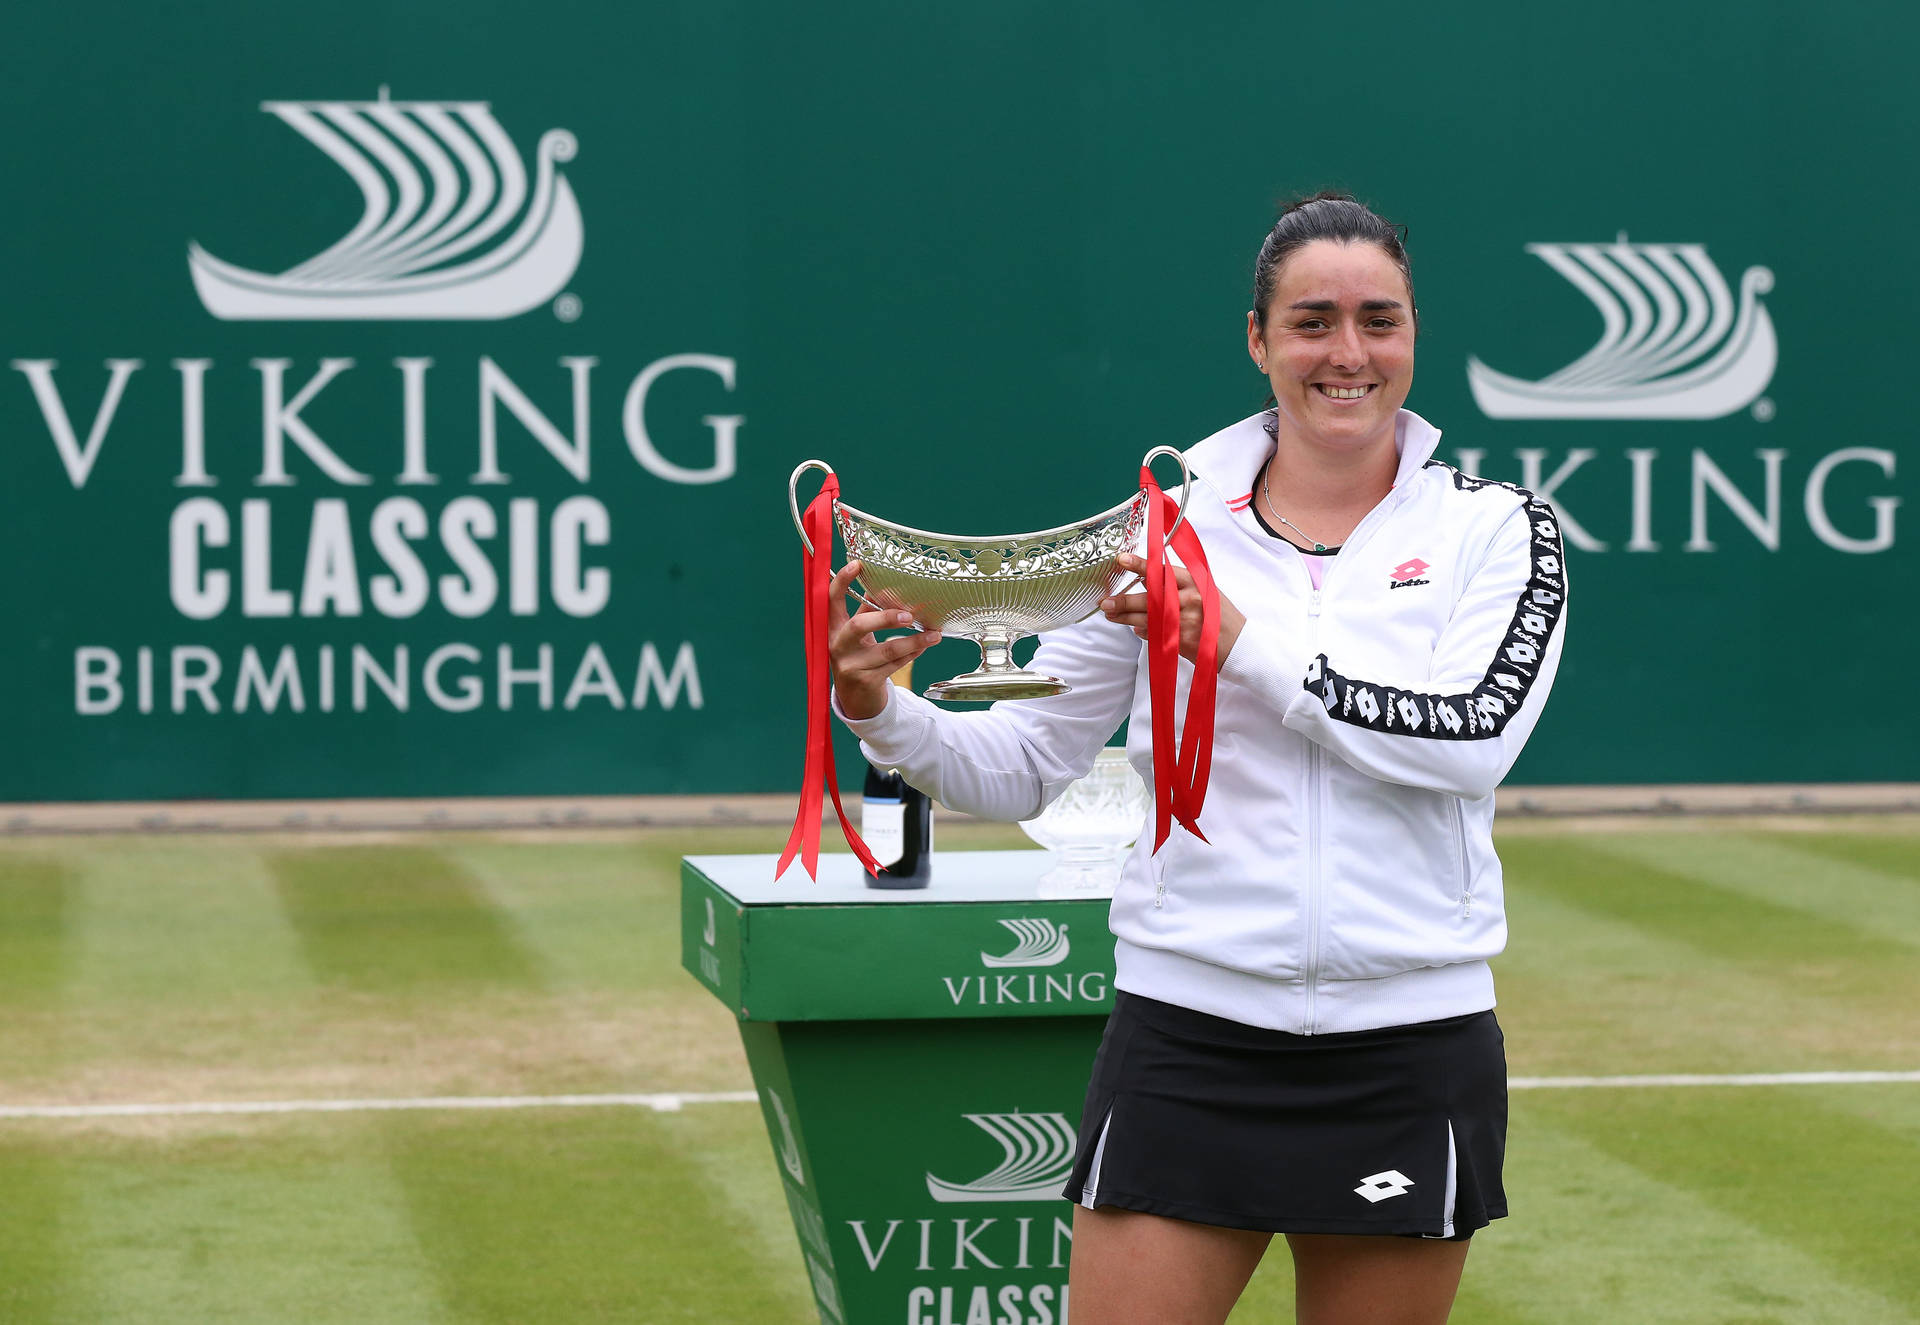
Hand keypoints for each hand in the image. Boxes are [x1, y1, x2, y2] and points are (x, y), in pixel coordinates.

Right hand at [829, 561, 943, 718]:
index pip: (832, 599)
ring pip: (886, 650)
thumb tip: (891, 585)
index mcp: (833, 627)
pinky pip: (895, 664)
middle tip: (908, 615)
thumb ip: (870, 610)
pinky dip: (912, 654)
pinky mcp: (866, 681)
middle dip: (886, 617)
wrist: (855, 698)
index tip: (858, 564)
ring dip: (913, 640)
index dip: (842, 581)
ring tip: (933, 634)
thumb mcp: (858, 633)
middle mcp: (838, 645)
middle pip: (859, 625)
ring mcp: (850, 665)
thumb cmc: (859, 655)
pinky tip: (924, 646)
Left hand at [1100, 553, 1244, 669]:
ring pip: (1146, 618)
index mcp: (1193, 581)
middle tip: (1105, 602)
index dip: (1140, 565)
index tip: (1122, 559)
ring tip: (1110, 614)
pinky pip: (1153, 635)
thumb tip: (1148, 579)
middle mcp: (1187, 599)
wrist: (1239, 644)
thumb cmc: (1219, 615)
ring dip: (1125, 618)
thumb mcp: (1204, 590)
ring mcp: (1183, 621)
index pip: (1162, 570)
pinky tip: (1135, 629)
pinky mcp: (1179, 641)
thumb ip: (1177, 584)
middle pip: (1148, 598)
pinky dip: (1142, 632)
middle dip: (1123, 601)